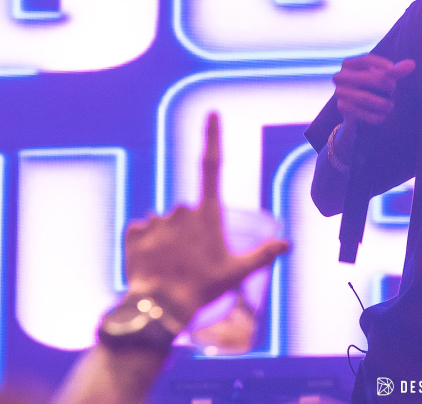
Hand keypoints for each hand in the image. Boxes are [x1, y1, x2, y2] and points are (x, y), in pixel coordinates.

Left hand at [123, 113, 289, 322]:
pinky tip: (152, 263)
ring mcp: (156, 219)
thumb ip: (263, 254)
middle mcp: (181, 209)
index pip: (213, 165)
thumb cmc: (203, 287)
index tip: (212, 113)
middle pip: (188, 211)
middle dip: (189, 229)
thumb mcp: (238, 273)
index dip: (212, 136)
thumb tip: (287, 243)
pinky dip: (146, 243)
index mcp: (208, 212)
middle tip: (193, 259)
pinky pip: (141, 230)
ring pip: (165, 221)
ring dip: (168, 237)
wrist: (160, 307)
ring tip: (172, 266)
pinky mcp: (134, 232)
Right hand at [333, 54, 415, 125]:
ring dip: (382, 103)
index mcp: (349, 64)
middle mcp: (340, 76)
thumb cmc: (370, 86)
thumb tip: (412, 64)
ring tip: (390, 106)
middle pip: (367, 78)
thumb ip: (396, 71)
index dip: (381, 63)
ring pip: (364, 97)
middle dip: (385, 84)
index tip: (393, 69)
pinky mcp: (341, 107)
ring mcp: (339, 92)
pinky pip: (360, 113)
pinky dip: (375, 116)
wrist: (352, 108)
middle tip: (393, 89)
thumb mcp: (382, 77)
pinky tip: (382, 117)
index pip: (366, 59)